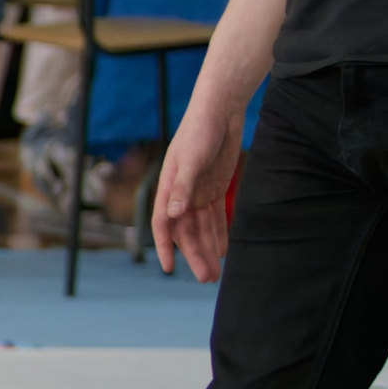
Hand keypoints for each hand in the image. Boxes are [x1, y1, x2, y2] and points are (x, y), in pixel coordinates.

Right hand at [154, 101, 243, 282]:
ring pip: (201, 228)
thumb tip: (172, 215)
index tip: (168, 268)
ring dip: (207, 249)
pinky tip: (224, 250)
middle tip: (205, 278)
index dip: (165, 247)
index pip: (163, 225)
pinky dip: (219, 233)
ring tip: (215, 272)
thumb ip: (181, 187)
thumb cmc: (199, 130)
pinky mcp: (215, 188)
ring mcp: (197, 193)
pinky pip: (215, 217)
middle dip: (194, 255)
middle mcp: (181, 195)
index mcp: (168, 189)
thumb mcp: (190, 159)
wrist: (220, 110)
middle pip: (186, 232)